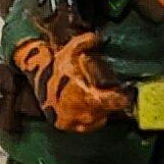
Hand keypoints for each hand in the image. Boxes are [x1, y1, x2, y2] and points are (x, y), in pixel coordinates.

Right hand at [13, 29, 132, 132]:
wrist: (36, 79)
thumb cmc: (57, 66)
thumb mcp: (71, 50)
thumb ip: (86, 42)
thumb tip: (97, 36)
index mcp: (88, 96)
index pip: (114, 102)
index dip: (123, 99)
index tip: (127, 94)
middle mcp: (83, 112)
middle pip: (108, 111)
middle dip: (111, 102)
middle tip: (110, 92)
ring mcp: (75, 121)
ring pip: (98, 119)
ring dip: (100, 110)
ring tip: (97, 99)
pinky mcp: (66, 126)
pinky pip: (86, 126)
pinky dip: (90, 118)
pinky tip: (88, 108)